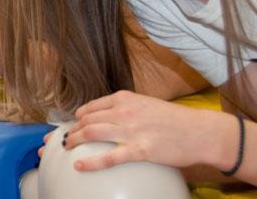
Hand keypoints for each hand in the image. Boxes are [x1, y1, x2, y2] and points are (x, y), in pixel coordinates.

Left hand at [65, 90, 223, 170]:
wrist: (199, 131)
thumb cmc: (174, 119)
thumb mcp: (145, 104)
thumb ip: (125, 107)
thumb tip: (105, 116)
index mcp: (124, 98)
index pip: (90, 107)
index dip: (77, 118)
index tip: (72, 125)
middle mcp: (123, 111)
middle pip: (86, 121)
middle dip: (71, 131)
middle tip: (64, 140)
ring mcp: (130, 130)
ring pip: (91, 134)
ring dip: (74, 141)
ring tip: (67, 148)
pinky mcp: (139, 150)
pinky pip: (108, 157)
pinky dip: (90, 162)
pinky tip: (79, 165)